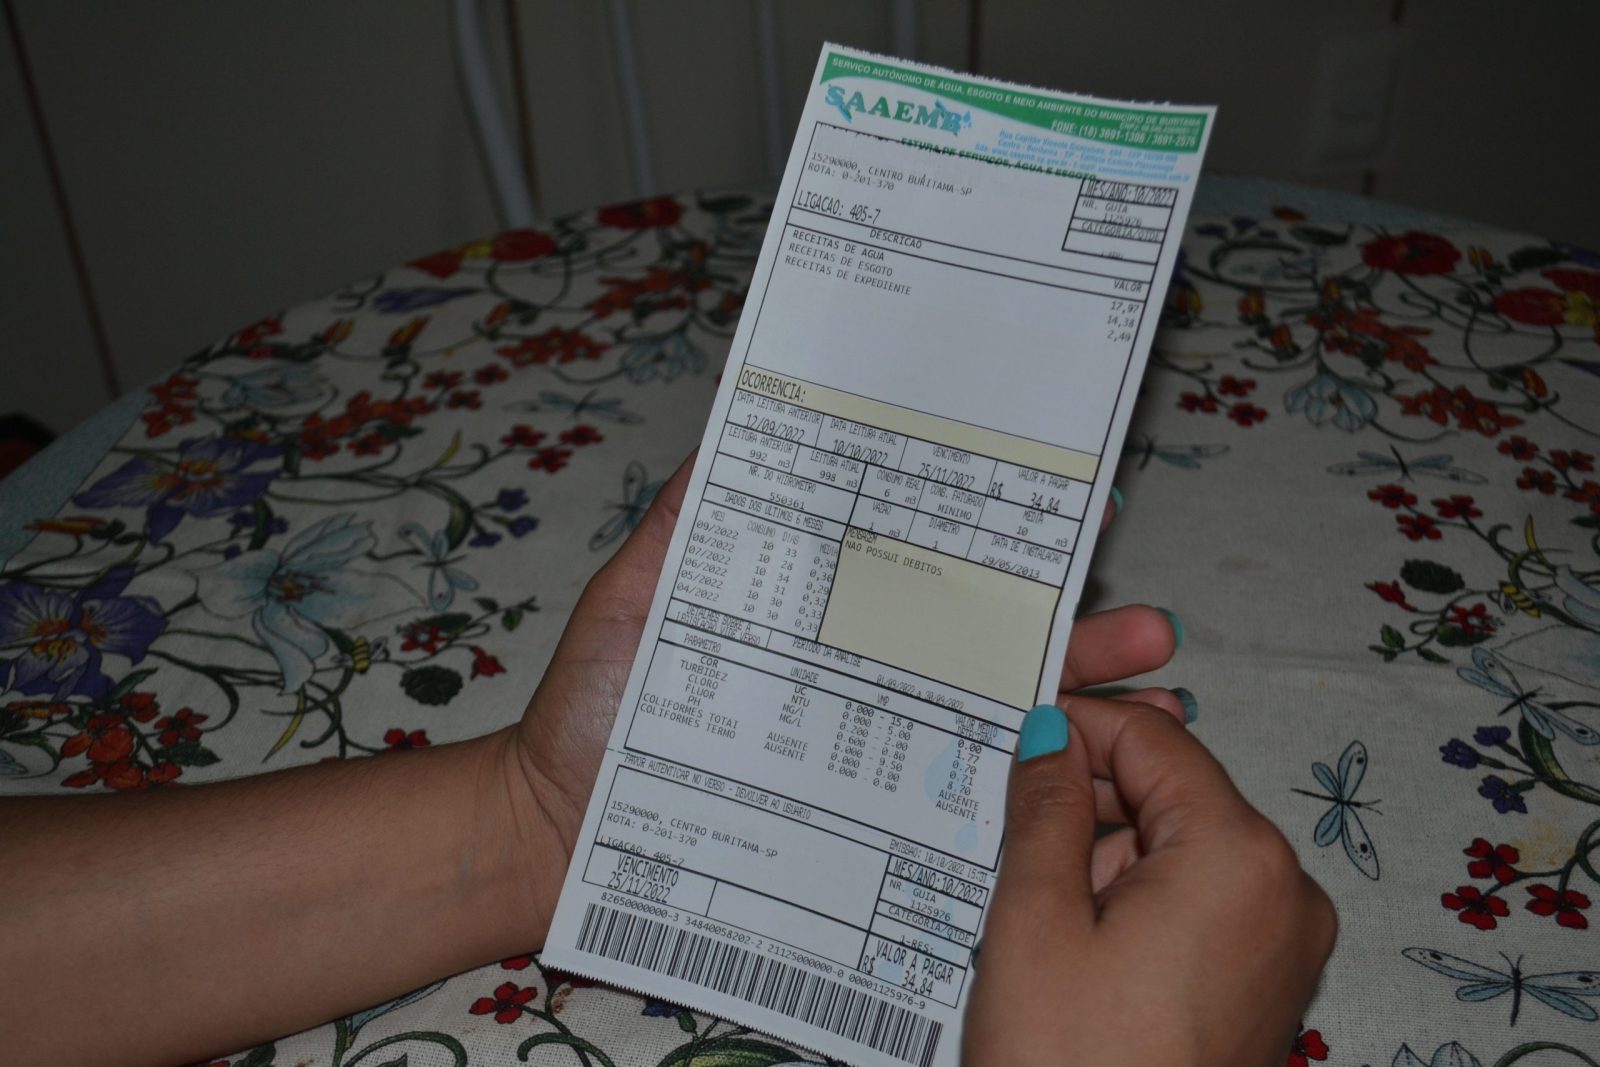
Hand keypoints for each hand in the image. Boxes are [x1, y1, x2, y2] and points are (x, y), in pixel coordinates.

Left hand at [497, 451, 1183, 903]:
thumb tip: (748, 413)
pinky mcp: (863, 822)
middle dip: (1076, 632)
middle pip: (985, 648)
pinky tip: (1097, 790)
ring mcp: (867, 752)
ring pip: (991, 725)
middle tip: (1151, 627)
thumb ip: (690, 520)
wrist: (557, 828)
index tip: (1079, 507)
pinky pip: (955, 809)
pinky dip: (1032, 798)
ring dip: (1081, 712)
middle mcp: (861, 676)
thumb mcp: (639, 594)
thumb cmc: (593, 707)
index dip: (1001, 539)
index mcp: (825, 610)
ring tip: (1157, 702)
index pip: (928, 566)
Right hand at [963, 699, 1336, 1066]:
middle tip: (1006, 828)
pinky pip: (1199, 905)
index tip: (1014, 734)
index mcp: (1238, 856)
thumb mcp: (1036, 921)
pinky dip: (1137, 902)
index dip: (1077, 727)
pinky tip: (1074, 942)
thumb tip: (1050, 736)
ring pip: (1181, 851)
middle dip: (1090, 801)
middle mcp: (1286, 890)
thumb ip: (1047, 808)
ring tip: (1034, 909)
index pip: (1154, 742)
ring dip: (1106, 857)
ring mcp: (1285, 943)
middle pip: (1174, 795)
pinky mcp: (1267, 985)